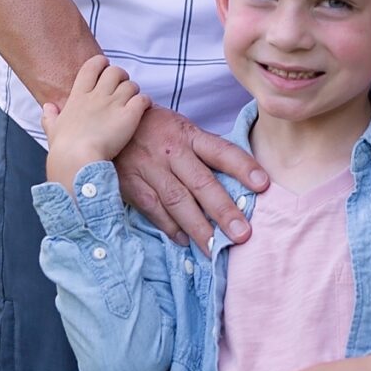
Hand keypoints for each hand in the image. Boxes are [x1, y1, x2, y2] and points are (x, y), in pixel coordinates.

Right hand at [42, 57, 150, 183]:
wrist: (78, 159)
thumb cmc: (64, 147)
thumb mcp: (52, 129)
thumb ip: (50, 116)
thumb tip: (47, 107)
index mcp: (78, 96)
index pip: (92, 66)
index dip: (101, 63)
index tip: (104, 69)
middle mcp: (97, 96)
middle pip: (115, 72)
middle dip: (121, 76)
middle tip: (122, 87)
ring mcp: (114, 104)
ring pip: (131, 85)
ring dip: (134, 91)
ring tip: (133, 101)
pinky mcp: (129, 115)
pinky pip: (142, 99)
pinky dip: (145, 102)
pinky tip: (142, 109)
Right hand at [115, 102, 268, 246]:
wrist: (107, 121)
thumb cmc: (153, 128)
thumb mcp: (179, 128)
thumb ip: (203, 150)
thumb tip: (237, 179)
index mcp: (187, 134)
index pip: (220, 150)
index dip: (242, 167)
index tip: (263, 185)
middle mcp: (170, 150)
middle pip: (200, 182)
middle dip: (222, 210)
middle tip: (242, 234)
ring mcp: (148, 167)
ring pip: (177, 200)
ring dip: (197, 227)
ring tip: (215, 249)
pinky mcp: (130, 182)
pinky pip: (152, 208)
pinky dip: (169, 226)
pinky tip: (184, 241)